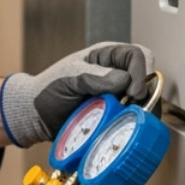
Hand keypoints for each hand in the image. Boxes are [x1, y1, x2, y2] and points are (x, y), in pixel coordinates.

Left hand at [0, 42, 154, 147]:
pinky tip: (126, 129)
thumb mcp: (68, 78)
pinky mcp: (117, 115)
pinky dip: (135, 123)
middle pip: (147, 78)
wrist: (37, 116)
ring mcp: (119, 96)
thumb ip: (93, 77)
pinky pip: (135, 117)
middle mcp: (117, 73)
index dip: (140, 72)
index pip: (137, 55)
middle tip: (133, 108)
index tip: (132, 92)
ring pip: (146, 100)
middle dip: (145, 94)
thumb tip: (123, 79)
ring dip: (142, 111)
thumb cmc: (48, 90)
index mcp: (106, 56)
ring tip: (130, 120)